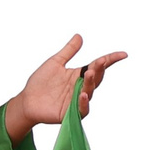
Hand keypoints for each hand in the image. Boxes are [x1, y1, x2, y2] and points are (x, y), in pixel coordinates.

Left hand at [4, 35, 126, 140]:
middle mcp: (80, 87)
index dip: (111, 60)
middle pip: (96, 78)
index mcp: (78, 75)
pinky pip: (81, 110)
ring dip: (91, 83)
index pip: (98, 66)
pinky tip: (82, 95)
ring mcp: (76, 101)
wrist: (26, 100)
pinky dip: (83, 103)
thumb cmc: (40, 82)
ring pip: (89, 92)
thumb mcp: (55, 63)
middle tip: (100, 62)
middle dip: (99, 70)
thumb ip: (68, 51)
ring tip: (89, 73)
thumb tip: (79, 36)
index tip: (123, 54)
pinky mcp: (70, 113)